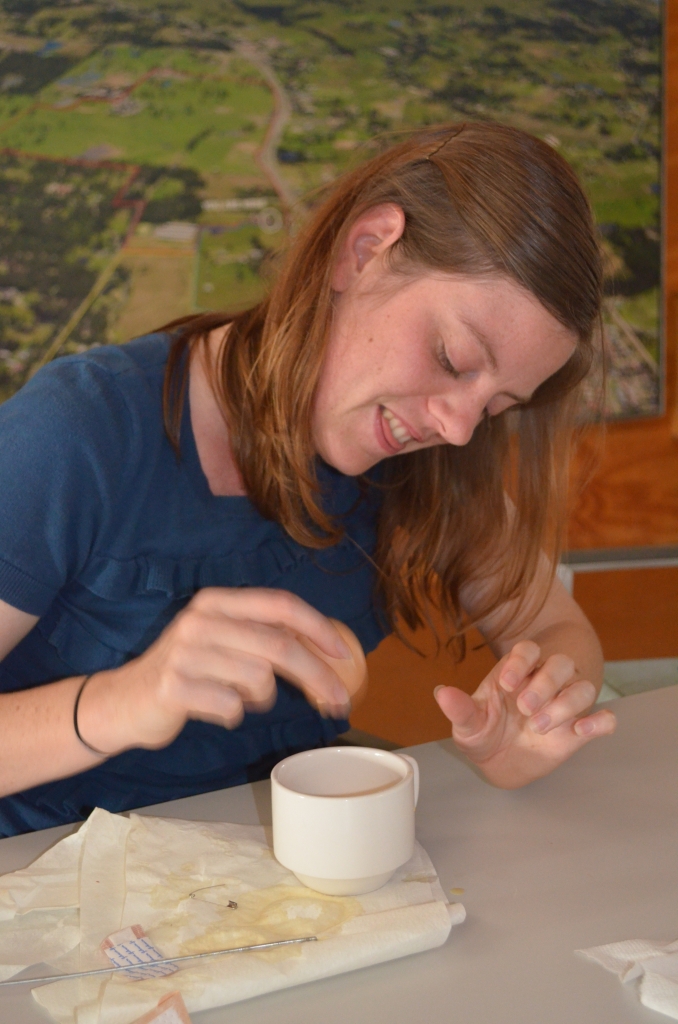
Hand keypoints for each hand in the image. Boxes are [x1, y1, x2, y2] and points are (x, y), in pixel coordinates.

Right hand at [79, 588, 352, 752]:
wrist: (123, 702)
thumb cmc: (186, 673)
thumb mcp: (222, 641)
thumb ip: (263, 637)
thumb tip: (327, 653)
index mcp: (217, 602)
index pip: (280, 605)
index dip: (318, 628)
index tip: (345, 655)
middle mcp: (201, 620)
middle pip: (279, 646)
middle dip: (316, 676)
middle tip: (337, 702)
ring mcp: (185, 652)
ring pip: (258, 680)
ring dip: (258, 698)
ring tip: (236, 697)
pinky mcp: (173, 686)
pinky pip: (230, 707)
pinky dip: (231, 715)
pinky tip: (212, 708)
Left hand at [434, 640, 615, 788]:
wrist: (499, 765)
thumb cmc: (484, 734)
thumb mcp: (468, 725)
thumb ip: (460, 710)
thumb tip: (442, 693)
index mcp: (516, 672)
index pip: (527, 650)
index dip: (521, 661)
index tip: (507, 684)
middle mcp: (544, 682)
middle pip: (560, 663)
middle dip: (546, 683)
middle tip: (526, 708)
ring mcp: (564, 705)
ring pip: (582, 687)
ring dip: (566, 704)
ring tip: (540, 727)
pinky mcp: (580, 730)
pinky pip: (604, 718)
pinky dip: (600, 722)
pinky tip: (583, 730)